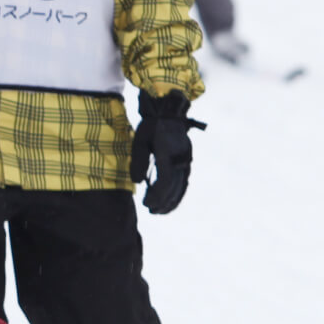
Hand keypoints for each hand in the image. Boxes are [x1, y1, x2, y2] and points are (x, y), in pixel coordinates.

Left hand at [129, 91, 206, 214]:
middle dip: (162, 202)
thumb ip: (138, 161)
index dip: (156, 195)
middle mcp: (180, 158)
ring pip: (181, 186)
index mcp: (168, 153)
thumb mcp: (139, 140)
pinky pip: (184, 180)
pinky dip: (178, 193)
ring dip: (172, 201)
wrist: (169, 111)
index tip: (146, 204)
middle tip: (150, 211)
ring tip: (159, 211)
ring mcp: (186, 159)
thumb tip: (137, 183)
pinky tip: (171, 202)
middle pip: (174, 187)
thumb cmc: (151, 125)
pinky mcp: (187, 159)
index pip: (164, 181)